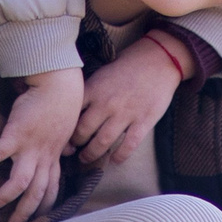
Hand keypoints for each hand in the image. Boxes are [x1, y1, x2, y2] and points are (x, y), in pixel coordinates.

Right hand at [0, 68, 82, 221]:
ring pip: (19, 183)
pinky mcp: (16, 135)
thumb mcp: (65, 130)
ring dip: (4, 198)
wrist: (59, 85)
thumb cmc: (61, 105)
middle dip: (24, 213)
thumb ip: (61, 144)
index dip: (44, 206)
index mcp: (54, 157)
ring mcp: (30, 148)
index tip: (37, 219)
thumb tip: (67, 151)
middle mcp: (44, 157)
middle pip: (36, 193)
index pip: (51, 189)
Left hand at [72, 33, 187, 164]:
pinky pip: (129, 145)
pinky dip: (120, 156)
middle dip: (76, 145)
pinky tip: (114, 160)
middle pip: (83, 131)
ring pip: (102, 142)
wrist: (157, 60)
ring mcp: (126, 113)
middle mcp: (106, 103)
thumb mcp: (101, 75)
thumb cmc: (127, 67)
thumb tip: (72, 112)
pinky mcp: (144, 121)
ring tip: (87, 158)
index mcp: (94, 90)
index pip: (72, 115)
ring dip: (92, 154)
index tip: (64, 136)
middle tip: (74, 151)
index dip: (64, 130)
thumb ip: (88, 93)